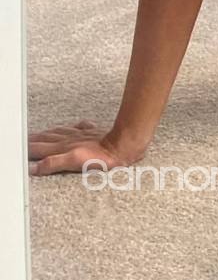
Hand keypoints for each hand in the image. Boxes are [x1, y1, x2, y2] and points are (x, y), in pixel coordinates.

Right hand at [28, 120, 146, 175]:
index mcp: (64, 147)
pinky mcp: (94, 133)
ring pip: (61, 132)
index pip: (41, 148)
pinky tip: (75, 126)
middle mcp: (70, 139)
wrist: (122, 145)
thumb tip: (35, 167)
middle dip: (35, 139)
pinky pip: (80, 127)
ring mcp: (82, 135)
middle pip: (48, 138)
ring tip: (41, 133)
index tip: (20, 147)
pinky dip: (73, 127)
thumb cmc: (101, 157)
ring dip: (49, 132)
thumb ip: (53, 164)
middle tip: (25, 139)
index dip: (29, 148)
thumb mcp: (74, 162)